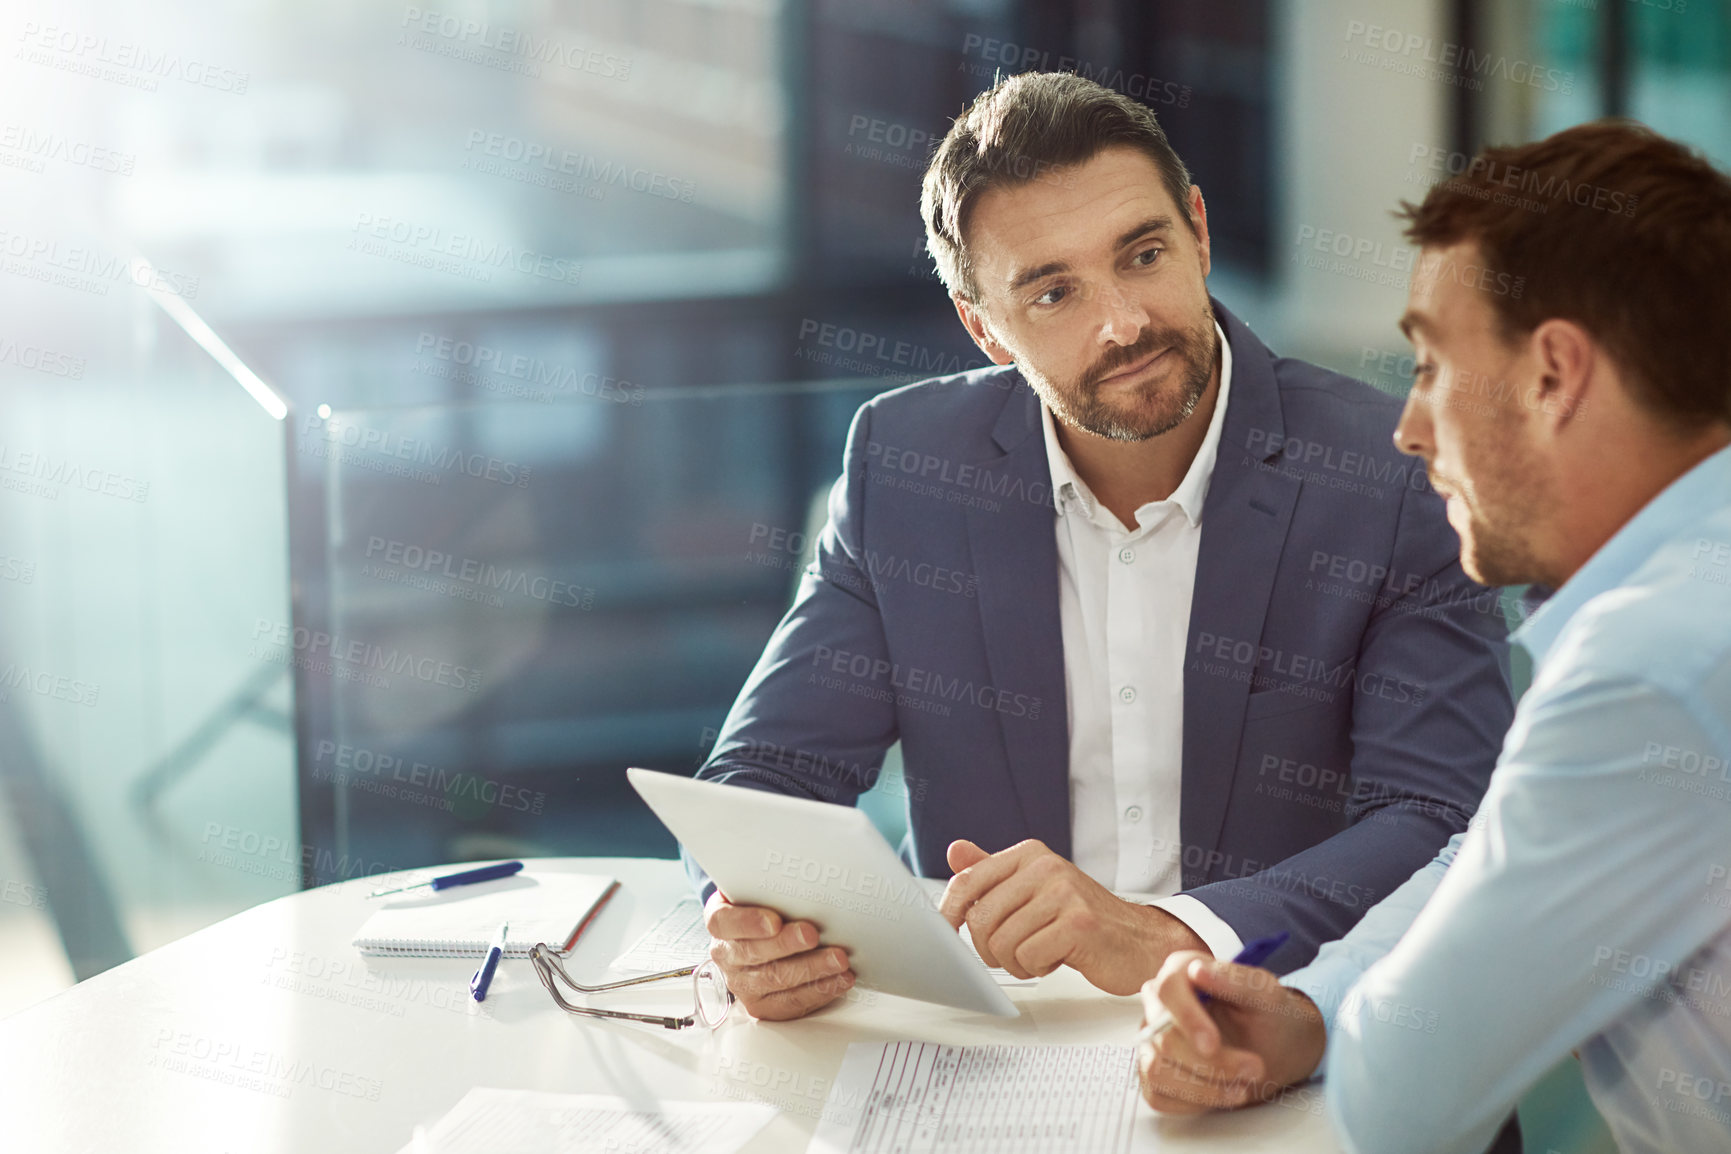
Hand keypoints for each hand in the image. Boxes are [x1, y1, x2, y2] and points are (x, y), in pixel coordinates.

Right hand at [703, 890, 854, 1020]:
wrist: (758, 932)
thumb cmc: (762, 907)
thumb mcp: (758, 889)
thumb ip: (771, 886)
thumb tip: (803, 877)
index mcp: (720, 921)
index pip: (724, 923)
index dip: (748, 923)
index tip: (774, 921)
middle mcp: (727, 955)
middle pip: (753, 954)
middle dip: (787, 945)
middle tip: (812, 935)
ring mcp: (743, 984)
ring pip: (776, 981)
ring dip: (812, 970)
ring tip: (838, 960)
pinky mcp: (763, 1005)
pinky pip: (791, 1003)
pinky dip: (820, 991)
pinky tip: (839, 979)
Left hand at [938, 839, 1206, 994]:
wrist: (1139, 941)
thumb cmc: (1082, 919)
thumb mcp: (1035, 889)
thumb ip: (994, 872)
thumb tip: (955, 851)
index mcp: (1030, 855)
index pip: (968, 880)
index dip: (949, 911)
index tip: (947, 932)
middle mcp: (1045, 867)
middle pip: (981, 919)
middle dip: (989, 949)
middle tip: (1014, 953)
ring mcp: (1063, 893)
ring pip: (1002, 943)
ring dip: (1015, 962)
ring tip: (1039, 955)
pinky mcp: (1078, 924)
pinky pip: (1028, 958)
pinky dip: (1036, 968)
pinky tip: (1057, 959)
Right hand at [1137, 949, 1327, 1113]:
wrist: (1276, 1048)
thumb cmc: (1269, 1016)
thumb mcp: (1266, 995)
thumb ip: (1236, 979)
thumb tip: (1197, 970)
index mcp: (1180, 972)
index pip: (1168, 991)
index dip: (1188, 1019)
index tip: (1212, 1044)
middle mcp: (1159, 1004)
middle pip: (1164, 1038)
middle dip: (1211, 1064)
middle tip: (1254, 1069)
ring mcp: (1153, 1039)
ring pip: (1156, 1070)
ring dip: (1203, 1087)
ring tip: (1242, 1088)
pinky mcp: (1154, 1072)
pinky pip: (1158, 1095)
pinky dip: (1194, 1102)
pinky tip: (1222, 1093)